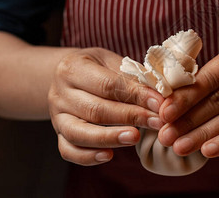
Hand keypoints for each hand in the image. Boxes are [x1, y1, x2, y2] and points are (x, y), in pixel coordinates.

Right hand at [48, 48, 164, 165]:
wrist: (68, 76)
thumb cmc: (97, 68)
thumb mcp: (111, 62)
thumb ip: (132, 78)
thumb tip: (161, 95)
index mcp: (72, 68)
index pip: (108, 84)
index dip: (136, 95)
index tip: (160, 103)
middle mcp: (60, 93)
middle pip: (95, 109)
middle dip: (129, 117)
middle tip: (156, 122)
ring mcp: (56, 116)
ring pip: (80, 133)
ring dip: (110, 138)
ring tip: (135, 138)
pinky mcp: (58, 134)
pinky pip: (68, 151)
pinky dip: (88, 157)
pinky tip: (109, 156)